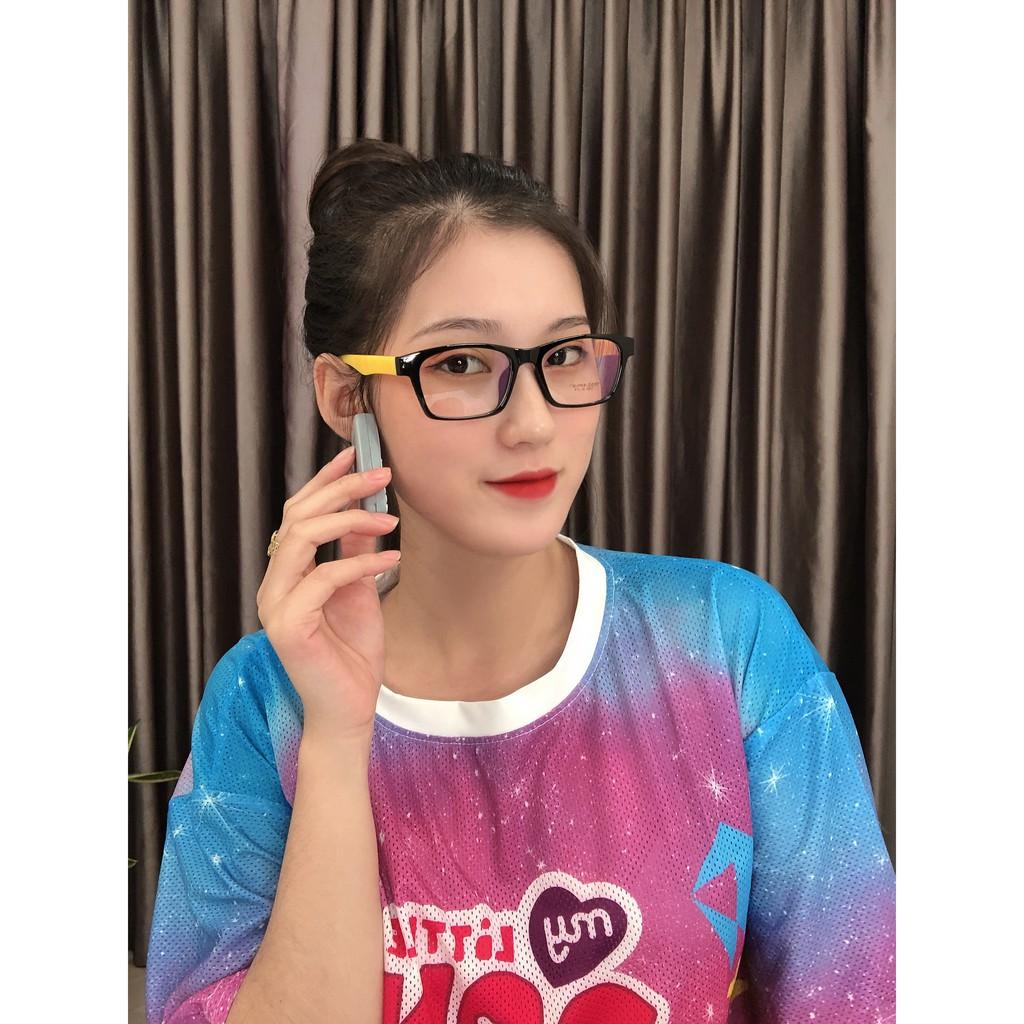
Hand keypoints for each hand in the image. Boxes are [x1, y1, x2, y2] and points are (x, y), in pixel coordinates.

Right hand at [256, 447, 399, 743]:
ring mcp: (275, 604)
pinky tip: (391, 558)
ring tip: (389, 517)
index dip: (325, 481)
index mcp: (287, 575)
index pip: (297, 513)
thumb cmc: (352, 656)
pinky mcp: (288, 625)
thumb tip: (365, 514)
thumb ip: (353, 554)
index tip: (356, 455)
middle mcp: (274, 585)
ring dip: (349, 519)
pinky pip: (324, 577)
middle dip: (341, 489)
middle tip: (382, 474)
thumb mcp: (360, 592)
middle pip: (297, 516)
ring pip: (300, 537)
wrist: (348, 711)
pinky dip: (360, 562)